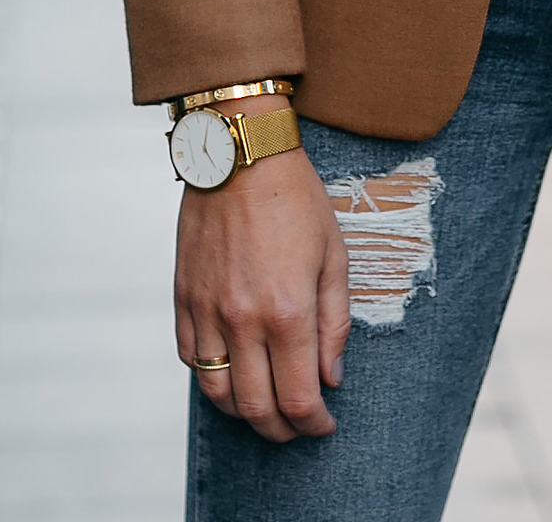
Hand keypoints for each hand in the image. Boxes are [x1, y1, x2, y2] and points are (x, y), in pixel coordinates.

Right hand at [174, 98, 350, 442]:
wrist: (239, 154)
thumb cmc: (296, 199)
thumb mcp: (334, 255)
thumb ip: (335, 322)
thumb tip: (332, 377)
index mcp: (287, 310)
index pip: (299, 398)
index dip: (315, 423)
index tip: (325, 425)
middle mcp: (242, 319)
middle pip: (257, 408)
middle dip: (282, 429)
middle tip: (299, 426)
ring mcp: (207, 311)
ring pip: (218, 393)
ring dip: (244, 412)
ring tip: (266, 407)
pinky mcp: (183, 298)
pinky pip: (191, 359)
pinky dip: (212, 377)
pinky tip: (234, 371)